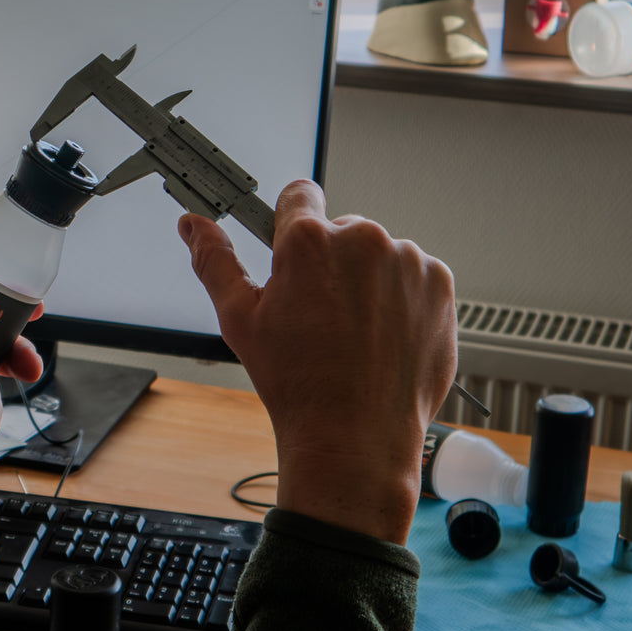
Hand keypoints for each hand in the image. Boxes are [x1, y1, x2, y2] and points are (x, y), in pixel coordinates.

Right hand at [179, 180, 455, 543]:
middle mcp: (362, 239)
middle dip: (330, 261)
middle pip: (341, 231)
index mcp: (309, 240)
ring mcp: (407, 261)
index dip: (291, 223)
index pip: (299, 194)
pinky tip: (382, 336)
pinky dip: (401, 299)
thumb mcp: (240, 320)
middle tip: (319, 314)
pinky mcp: (439, 286)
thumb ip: (215, 261)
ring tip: (354, 332)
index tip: (293, 251)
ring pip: (379, 255)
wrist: (355, 436)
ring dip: (367, 280)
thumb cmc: (296, 383)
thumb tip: (192, 226)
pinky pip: (414, 277)